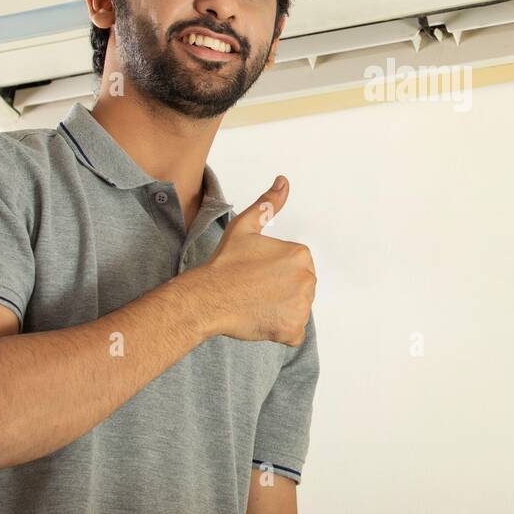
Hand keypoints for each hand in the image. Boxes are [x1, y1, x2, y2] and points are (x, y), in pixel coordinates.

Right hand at [190, 176, 314, 346]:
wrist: (207, 298)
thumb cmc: (224, 264)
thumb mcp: (245, 226)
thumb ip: (269, 204)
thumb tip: (283, 181)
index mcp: (300, 254)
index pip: (296, 267)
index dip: (275, 272)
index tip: (256, 274)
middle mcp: (307, 279)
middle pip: (299, 287)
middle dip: (281, 290)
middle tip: (254, 289)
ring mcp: (302, 306)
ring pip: (297, 308)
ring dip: (281, 310)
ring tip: (256, 303)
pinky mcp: (293, 330)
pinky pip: (294, 331)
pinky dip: (280, 329)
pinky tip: (261, 319)